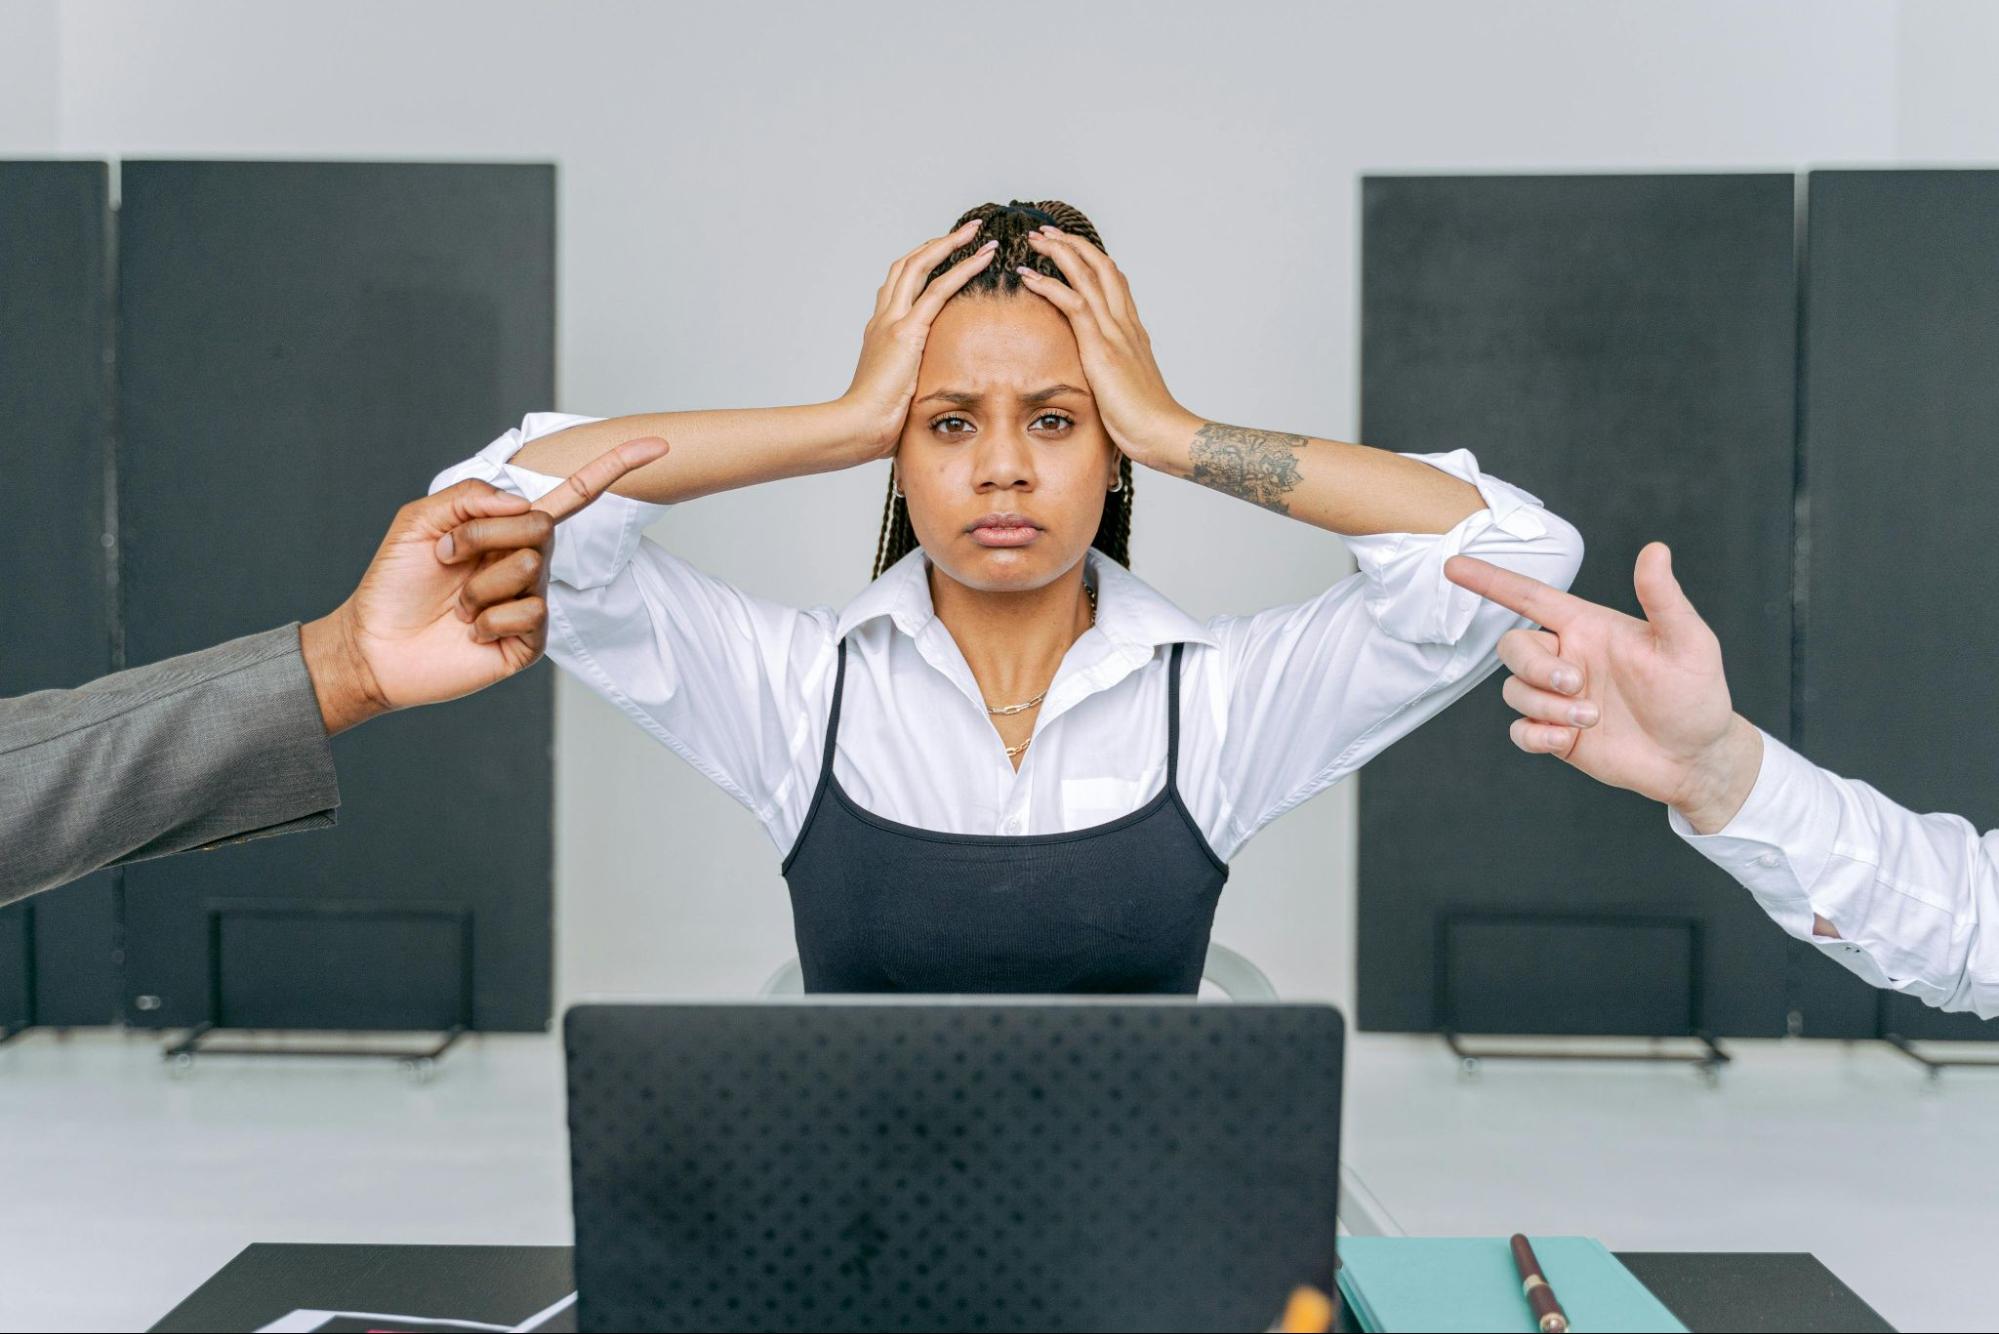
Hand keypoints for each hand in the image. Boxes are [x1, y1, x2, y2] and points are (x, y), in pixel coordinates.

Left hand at [300, 437, 669, 733]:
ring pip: (529, 569)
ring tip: (456, 604)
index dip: (612, 468)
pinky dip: (487, 619)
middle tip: (448, 559)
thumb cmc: (394, 583)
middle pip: (540, 528)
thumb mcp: (420, 521)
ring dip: (477, 584)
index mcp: (508, 530)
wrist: (375, 646)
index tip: (656, 444)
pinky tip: (469, 631)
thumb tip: (525, 503)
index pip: (572, 496)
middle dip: (484, 537)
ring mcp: (532, 602)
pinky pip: (528, 612)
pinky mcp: (531, 641)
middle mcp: (529, 562)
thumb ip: (471, 497)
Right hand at [840, 221, 1000, 458]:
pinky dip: (963, 268)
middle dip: (937, 244)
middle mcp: (883, 318)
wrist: (857, 427)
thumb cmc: (874, 421)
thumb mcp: (896, 391)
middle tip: (966, 231)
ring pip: (920, 266)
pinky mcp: (907, 332)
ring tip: (978, 232)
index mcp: (880, 330)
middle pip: (907, 265)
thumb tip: (926, 390)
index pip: (899, 284)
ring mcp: (893, 322)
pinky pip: (939, 289)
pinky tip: (983, 257)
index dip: (921, 263)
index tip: (944, 252)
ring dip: (951, 244)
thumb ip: (910, 380)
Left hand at [1018, 226, 1197, 466]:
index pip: (1114, 281)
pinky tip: (1028, 276)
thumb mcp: (1128, 389)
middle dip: (1073, 244)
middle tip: (1046, 232)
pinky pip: (1074, 304)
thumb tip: (1103, 380)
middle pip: (1102, 266)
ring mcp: (1115, 333)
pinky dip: (1049, 285)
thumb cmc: (1147, 421)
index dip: (1091, 260)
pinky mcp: (1101, 348)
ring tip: (1035, 240)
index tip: (1069, 248)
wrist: (1163, 433)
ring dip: (1059, 253)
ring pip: (1087, 275)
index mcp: (1132, 332)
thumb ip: (1115, 375)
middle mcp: (1125, 324)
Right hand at [1443, 542, 1764, 832]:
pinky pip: (1519, 730)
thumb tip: (1655, 550)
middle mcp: (1568, 658)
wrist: (1695, 758)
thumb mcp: (1690, 642)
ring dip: (1547, 706)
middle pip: (1513, 647)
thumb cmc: (1697, 695)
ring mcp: (1559, 698)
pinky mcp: (1556, 734)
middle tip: (1577, 685)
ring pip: (1515, 690)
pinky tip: (1568, 739)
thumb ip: (1663, 598)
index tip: (1454, 566)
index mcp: (1589, 628)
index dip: (1490, 580)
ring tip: (1592, 719)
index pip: (1529, 597)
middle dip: (1536, 666)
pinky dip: (1536, 735)